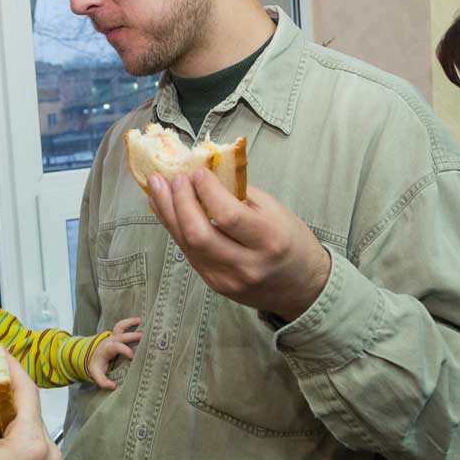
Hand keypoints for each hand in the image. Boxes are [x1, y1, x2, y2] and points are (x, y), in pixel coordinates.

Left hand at [88, 317, 142, 388]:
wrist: (89, 355)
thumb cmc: (96, 366)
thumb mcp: (96, 375)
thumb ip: (103, 382)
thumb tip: (113, 386)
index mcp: (106, 350)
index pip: (115, 347)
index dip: (124, 350)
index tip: (132, 355)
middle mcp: (109, 341)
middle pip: (120, 336)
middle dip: (131, 336)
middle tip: (143, 337)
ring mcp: (113, 336)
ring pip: (120, 326)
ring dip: (130, 323)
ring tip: (141, 321)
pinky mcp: (116, 334)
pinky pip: (122, 325)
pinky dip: (130, 321)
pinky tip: (140, 320)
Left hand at [147, 169, 330, 321]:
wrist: (302, 287)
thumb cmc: (291, 241)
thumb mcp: (275, 211)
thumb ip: (239, 193)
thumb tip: (203, 172)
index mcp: (269, 241)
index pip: (229, 216)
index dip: (207, 191)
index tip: (197, 172)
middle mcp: (247, 265)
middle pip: (200, 234)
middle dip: (179, 202)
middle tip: (171, 177)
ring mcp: (227, 279)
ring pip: (187, 244)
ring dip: (168, 212)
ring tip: (156, 186)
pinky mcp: (214, 284)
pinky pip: (187, 253)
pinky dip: (174, 227)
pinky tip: (164, 208)